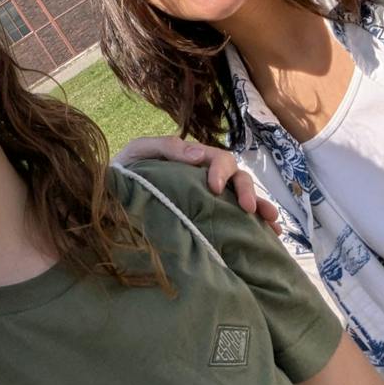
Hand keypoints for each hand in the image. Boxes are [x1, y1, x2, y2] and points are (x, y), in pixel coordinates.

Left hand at [114, 135, 281, 234]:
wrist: (111, 198)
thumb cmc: (126, 171)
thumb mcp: (140, 152)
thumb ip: (166, 148)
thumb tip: (197, 154)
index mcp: (192, 160)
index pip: (218, 158)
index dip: (221, 170)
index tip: (214, 188)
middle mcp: (206, 178)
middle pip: (237, 177)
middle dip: (246, 190)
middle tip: (248, 209)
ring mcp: (210, 199)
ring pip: (242, 198)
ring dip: (260, 206)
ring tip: (271, 223)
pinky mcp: (209, 219)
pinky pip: (237, 220)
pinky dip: (256, 225)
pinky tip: (270, 236)